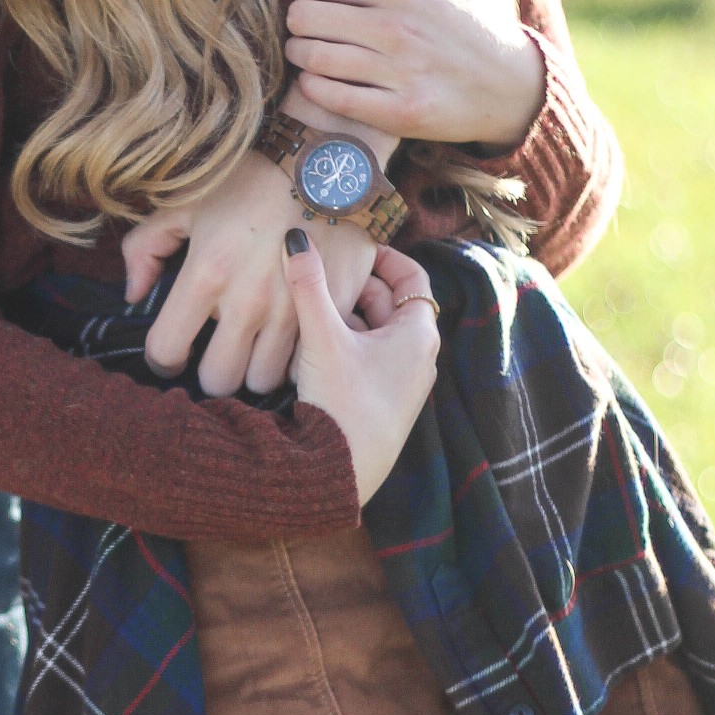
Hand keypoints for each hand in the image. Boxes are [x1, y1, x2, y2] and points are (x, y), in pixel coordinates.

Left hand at [125, 157, 381, 395]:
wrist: (329, 160)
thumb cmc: (251, 179)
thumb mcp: (186, 202)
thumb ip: (146, 247)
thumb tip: (133, 294)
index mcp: (206, 273)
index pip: (167, 351)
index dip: (163, 358)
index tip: (172, 352)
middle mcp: (249, 300)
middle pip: (217, 381)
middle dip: (211, 370)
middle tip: (216, 350)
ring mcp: (294, 309)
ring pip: (262, 381)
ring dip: (253, 367)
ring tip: (253, 344)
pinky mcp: (333, 309)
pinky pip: (305, 361)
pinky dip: (292, 357)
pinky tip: (288, 335)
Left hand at [286, 0, 546, 150]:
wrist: (512, 84)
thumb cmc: (473, 22)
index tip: (317, 2)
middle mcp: (397, 26)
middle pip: (306, 18)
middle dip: (298, 23)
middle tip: (303, 30)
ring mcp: (399, 71)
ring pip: (313, 57)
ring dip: (299, 56)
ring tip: (303, 55)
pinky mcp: (400, 112)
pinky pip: (333, 97)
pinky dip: (313, 89)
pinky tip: (317, 82)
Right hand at [286, 231, 439, 504]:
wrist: (342, 474)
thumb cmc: (342, 404)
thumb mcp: (321, 338)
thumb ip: (308, 286)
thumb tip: (295, 239)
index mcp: (419, 334)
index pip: (411, 276)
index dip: (381, 256)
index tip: (350, 248)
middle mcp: (419, 356)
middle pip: (390, 304)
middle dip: (353, 290)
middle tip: (319, 280)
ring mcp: (404, 382)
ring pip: (376, 333)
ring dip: (345, 320)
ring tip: (309, 317)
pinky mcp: (386, 403)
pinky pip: (370, 360)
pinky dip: (346, 347)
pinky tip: (313, 353)